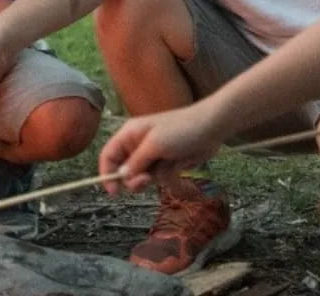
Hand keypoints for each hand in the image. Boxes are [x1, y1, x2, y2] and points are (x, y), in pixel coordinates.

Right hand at [98, 105, 222, 195]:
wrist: (211, 127)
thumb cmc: (180, 130)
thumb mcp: (154, 145)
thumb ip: (135, 162)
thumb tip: (122, 177)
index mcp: (129, 134)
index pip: (108, 155)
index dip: (107, 173)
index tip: (115, 192)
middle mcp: (138, 145)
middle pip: (125, 170)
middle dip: (136, 178)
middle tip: (147, 180)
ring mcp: (153, 155)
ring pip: (144, 177)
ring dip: (157, 177)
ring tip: (170, 166)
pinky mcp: (167, 163)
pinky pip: (160, 178)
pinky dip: (170, 178)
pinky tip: (180, 168)